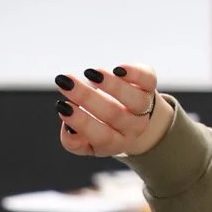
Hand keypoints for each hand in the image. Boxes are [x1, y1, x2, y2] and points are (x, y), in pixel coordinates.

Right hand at [54, 63, 173, 158]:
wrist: (133, 117)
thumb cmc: (101, 126)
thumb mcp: (86, 141)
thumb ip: (73, 141)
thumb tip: (69, 129)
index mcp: (115, 143)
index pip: (101, 137)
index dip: (82, 122)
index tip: (62, 106)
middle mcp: (132, 128)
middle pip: (114, 115)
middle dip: (88, 98)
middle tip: (66, 83)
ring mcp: (144, 107)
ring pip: (135, 100)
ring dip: (112, 86)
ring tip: (90, 73)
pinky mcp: (149, 86)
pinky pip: (148, 80)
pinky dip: (135, 73)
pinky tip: (118, 68)